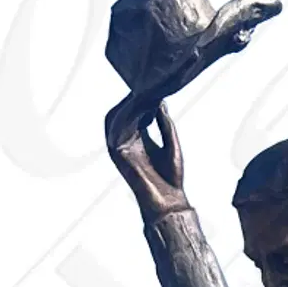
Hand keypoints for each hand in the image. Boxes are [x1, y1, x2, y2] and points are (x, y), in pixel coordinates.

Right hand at [104, 88, 186, 221]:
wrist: (169, 201)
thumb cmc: (171, 177)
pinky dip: (127, 115)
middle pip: (124, 112)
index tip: (153, 85)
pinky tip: (139, 107)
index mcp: (139, 138)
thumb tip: (160, 101)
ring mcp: (119, 146)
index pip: (136, 112)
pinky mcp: (116, 152)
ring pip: (118, 117)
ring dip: (130, 104)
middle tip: (146, 86)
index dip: (142, 99)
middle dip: (133, 98)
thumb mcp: (171, 142)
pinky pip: (118, 127)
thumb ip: (164, 122)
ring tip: (144, 94)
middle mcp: (127, 140)